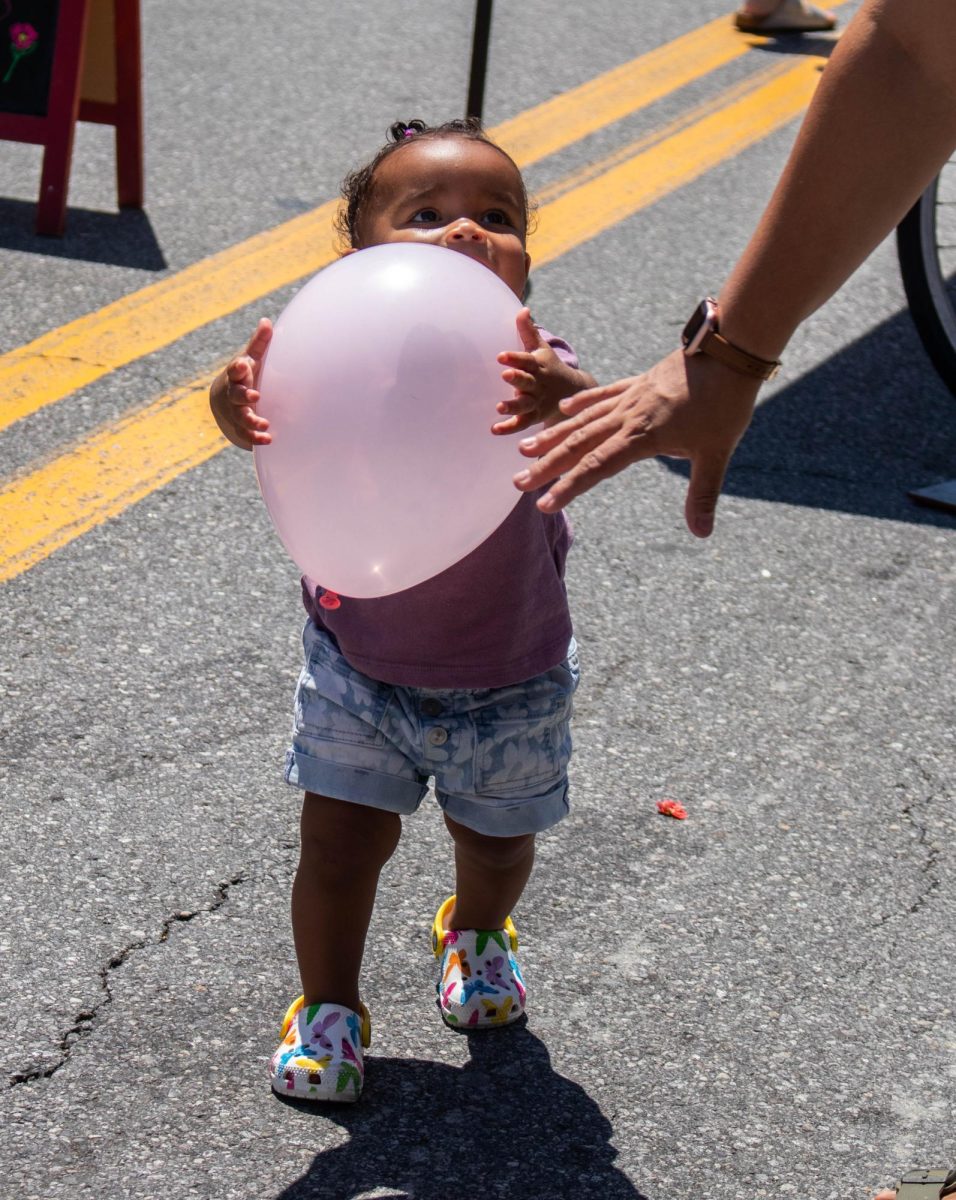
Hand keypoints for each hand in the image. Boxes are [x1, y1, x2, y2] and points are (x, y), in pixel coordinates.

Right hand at [209, 318, 272, 449]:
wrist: (224, 403)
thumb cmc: (244, 376)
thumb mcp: (250, 359)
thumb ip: (259, 343)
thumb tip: (267, 321)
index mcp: (236, 375)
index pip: (234, 370)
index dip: (237, 368)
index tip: (242, 365)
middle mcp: (233, 394)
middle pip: (235, 395)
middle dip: (243, 395)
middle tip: (255, 397)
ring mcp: (235, 411)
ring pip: (240, 417)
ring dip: (251, 421)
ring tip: (264, 424)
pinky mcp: (240, 427)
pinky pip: (245, 434)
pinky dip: (255, 437)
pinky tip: (268, 439)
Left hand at [492, 308, 590, 433]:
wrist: (572, 392)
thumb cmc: (550, 367)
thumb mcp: (542, 349)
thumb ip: (529, 331)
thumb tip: (523, 309)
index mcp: (538, 366)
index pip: (526, 360)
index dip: (514, 358)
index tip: (501, 356)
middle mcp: (538, 385)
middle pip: (527, 382)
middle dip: (517, 379)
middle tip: (505, 376)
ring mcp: (536, 402)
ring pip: (525, 405)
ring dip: (513, 406)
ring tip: (499, 407)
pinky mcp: (534, 417)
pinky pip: (521, 424)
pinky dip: (509, 428)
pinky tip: (495, 429)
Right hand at [511, 348, 760, 537]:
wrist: (728, 351)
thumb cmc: (725, 403)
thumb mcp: (717, 453)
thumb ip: (703, 494)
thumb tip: (701, 533)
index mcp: (643, 436)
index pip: (597, 466)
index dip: (569, 487)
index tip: (544, 504)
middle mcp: (628, 416)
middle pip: (579, 444)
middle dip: (547, 465)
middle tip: (518, 482)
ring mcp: (630, 397)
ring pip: (583, 419)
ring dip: (553, 436)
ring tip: (526, 449)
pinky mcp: (637, 383)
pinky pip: (601, 395)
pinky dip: (581, 404)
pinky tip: (563, 412)